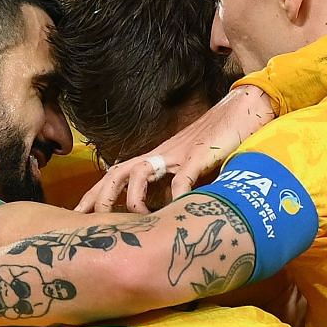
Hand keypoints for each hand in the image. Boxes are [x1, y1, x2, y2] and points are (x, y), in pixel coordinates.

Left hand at [77, 84, 276, 212]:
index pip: (117, 174)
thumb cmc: (221, 139)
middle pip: (119, 172)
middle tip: (90, 219)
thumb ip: (178, 183)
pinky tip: (174, 211)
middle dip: (101, 196)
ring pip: (141, 171)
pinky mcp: (202, 155)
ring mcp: (180, 154)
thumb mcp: (193, 165)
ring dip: (133, 196)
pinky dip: (177, 195)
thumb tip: (166, 211)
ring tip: (135, 215)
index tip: (79, 215)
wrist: (248, 106)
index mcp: (157, 157)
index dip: (96, 193)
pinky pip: (183, 178)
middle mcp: (162, 154)